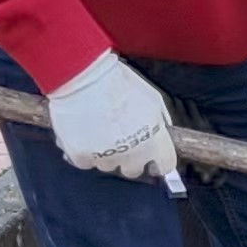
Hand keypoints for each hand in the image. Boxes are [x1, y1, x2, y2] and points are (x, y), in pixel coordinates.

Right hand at [48, 49, 178, 180]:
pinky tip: (84, 133)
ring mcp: (106, 158)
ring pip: (108, 166)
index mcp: (153, 142)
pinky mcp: (82, 157)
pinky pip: (86, 162)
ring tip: (99, 129)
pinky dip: (85, 152)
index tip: (152, 158)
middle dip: (129, 157)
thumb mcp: (153, 99)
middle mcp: (131, 156)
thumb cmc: (118, 83)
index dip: (158, 161)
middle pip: (133, 170)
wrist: (84, 77)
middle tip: (120, 137)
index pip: (165, 165)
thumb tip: (163, 133)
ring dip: (106, 153)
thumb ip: (160, 121)